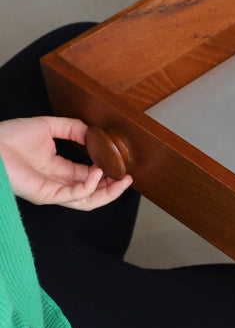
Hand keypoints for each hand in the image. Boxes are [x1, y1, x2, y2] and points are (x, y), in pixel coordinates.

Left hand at [0, 116, 132, 208]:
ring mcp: (51, 191)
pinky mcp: (45, 195)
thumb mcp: (48, 127)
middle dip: (113, 187)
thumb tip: (94, 133)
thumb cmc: (9, 136)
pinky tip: (98, 173)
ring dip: (107, 192)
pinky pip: (73, 196)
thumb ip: (72, 128)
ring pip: (86, 200)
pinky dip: (89, 186)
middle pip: (92, 193)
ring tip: (123, 179)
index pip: (88, 176)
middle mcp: (56, 183)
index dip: (107, 172)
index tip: (122, 163)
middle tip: (129, 177)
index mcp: (57, 169)